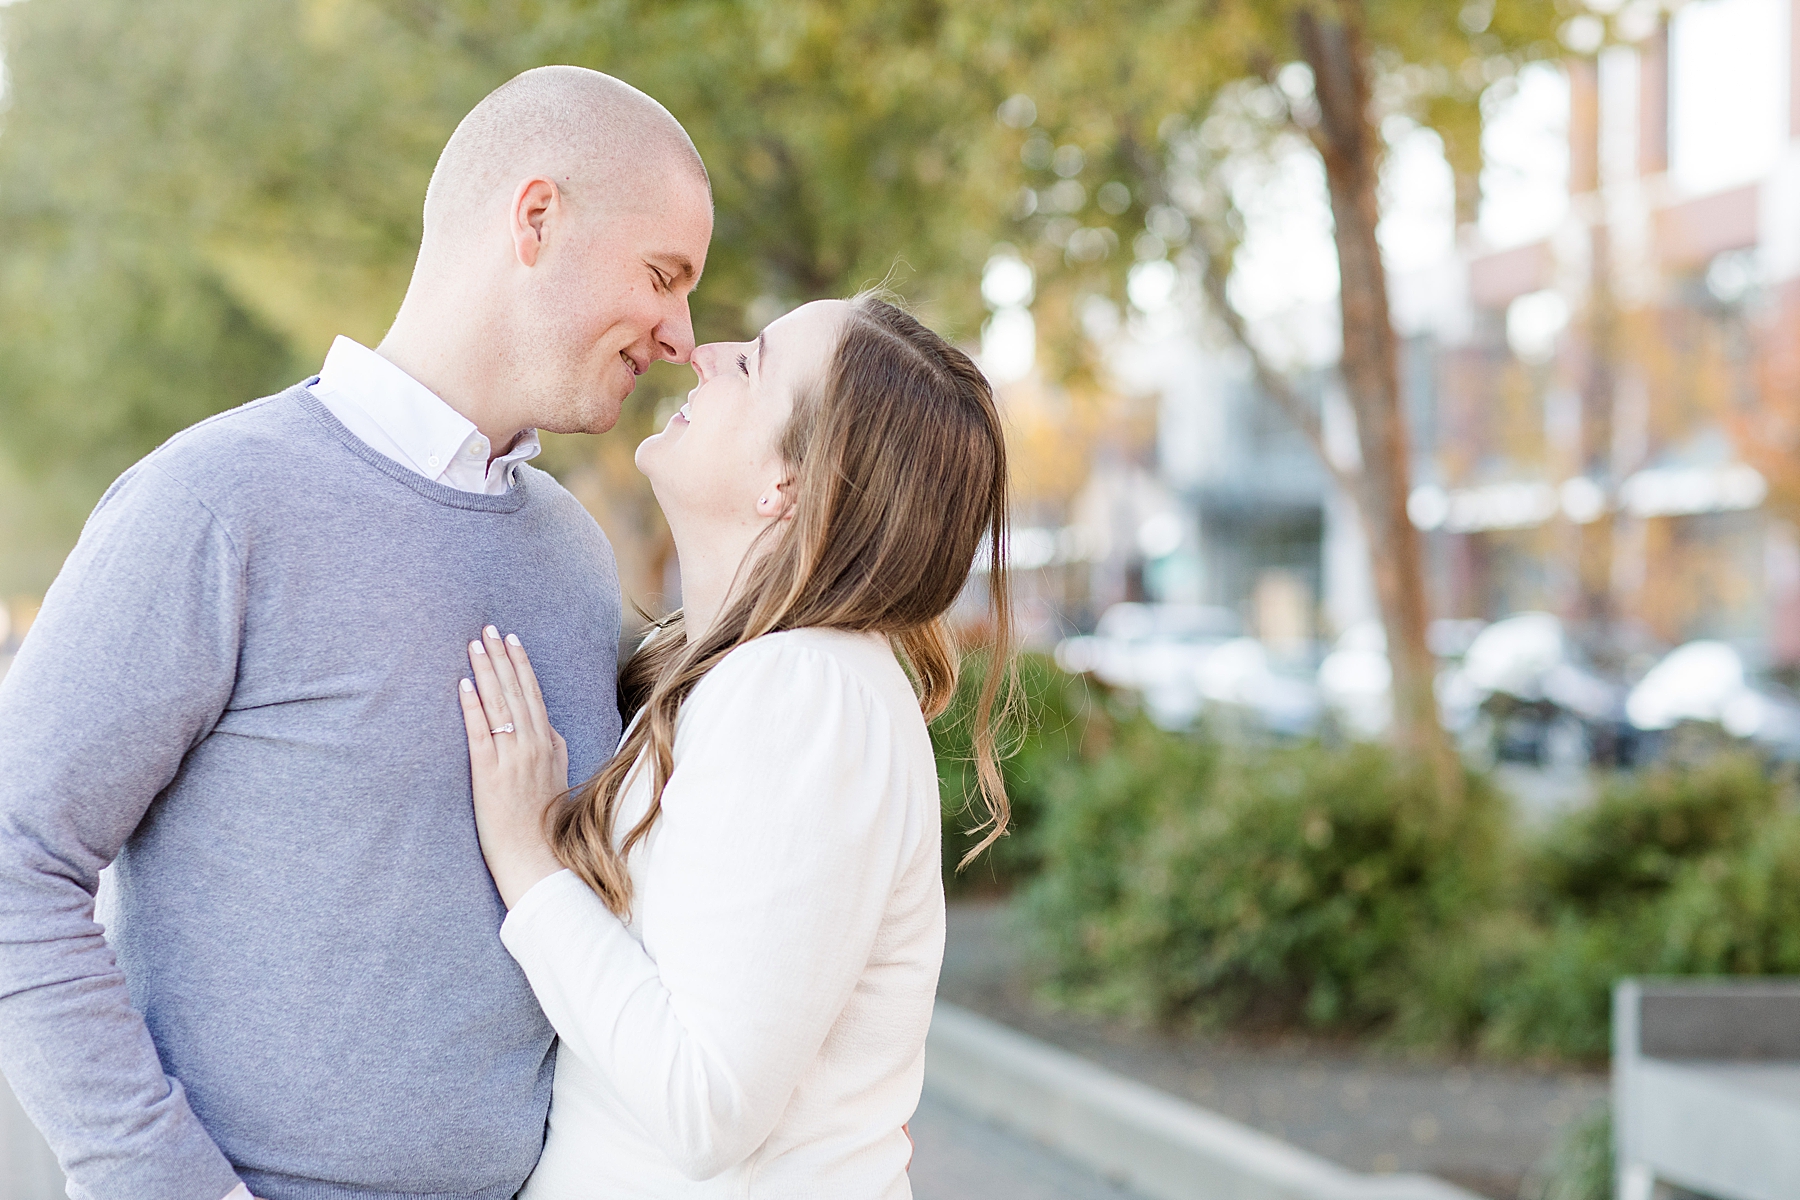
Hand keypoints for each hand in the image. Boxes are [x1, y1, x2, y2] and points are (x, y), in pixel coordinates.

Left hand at [458, 625, 569, 907]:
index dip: (521, 665)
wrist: (536, 856)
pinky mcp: (490, 773)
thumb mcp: (558, 778)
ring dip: (487, 671)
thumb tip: (547, 729)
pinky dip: (473, 706)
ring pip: (500, 704)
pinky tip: (465, 684)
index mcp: (551, 743)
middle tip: (489, 629)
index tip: (511, 641)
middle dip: (502, 657)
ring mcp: (513, 757)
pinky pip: (481, 731)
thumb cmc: (545, 821)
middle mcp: (534, 745)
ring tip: (475, 644)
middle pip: (516, 691)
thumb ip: (553, 750)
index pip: (534, 694)